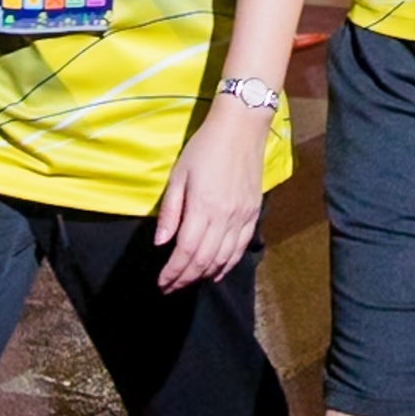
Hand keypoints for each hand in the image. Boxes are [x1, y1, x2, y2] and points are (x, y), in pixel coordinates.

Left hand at [152, 97, 274, 287]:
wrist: (241, 128)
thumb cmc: (204, 147)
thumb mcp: (179, 175)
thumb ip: (170, 211)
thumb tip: (161, 242)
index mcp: (203, 207)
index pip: (185, 252)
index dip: (173, 272)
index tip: (161, 283)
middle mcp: (225, 217)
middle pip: (204, 260)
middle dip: (185, 278)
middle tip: (171, 287)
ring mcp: (242, 217)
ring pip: (223, 258)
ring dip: (204, 275)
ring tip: (189, 281)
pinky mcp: (253, 213)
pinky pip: (241, 247)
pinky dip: (228, 264)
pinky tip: (217, 272)